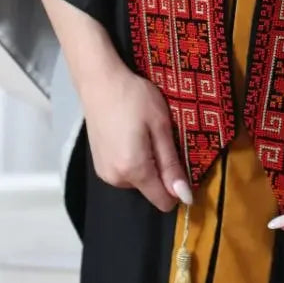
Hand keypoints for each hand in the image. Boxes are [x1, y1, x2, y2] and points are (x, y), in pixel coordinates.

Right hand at [81, 60, 191, 213]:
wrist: (99, 81)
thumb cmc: (135, 98)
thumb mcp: (160, 126)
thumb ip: (171, 164)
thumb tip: (185, 197)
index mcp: (134, 170)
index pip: (163, 201)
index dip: (177, 188)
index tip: (181, 162)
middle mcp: (116, 179)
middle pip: (151, 189)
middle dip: (160, 169)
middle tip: (159, 136)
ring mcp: (104, 172)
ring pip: (138, 180)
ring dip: (146, 163)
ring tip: (143, 132)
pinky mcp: (98, 164)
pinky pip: (124, 171)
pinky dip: (133, 159)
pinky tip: (130, 135)